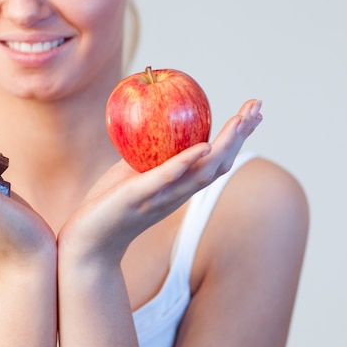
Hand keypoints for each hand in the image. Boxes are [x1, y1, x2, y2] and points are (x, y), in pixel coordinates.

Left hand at [58, 99, 262, 264]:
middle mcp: (178, 193)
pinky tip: (200, 147)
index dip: (237, 137)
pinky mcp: (139, 199)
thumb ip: (151, 154)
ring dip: (224, 146)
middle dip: (241, 135)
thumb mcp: (134, 171)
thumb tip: (157, 121)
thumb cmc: (110, 203)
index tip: (253, 113)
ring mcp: (161, 198)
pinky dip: (184, 164)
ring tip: (239, 121)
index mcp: (180, 185)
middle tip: (257, 107)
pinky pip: (164, 180)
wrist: (89, 239)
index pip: (216, 159)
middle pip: (219, 163)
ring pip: (201, 172)